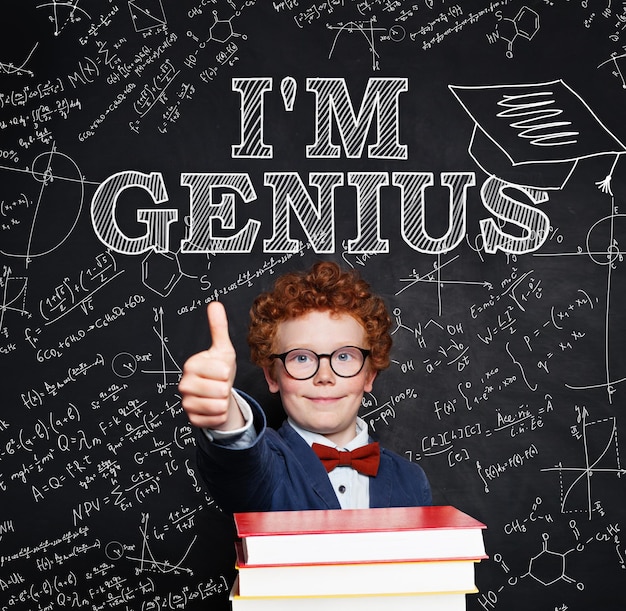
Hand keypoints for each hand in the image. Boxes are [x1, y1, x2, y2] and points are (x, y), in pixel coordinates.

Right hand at [179, 301, 242, 429]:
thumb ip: (218, 327)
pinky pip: (216, 419)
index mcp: (191, 365)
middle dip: (226, 388)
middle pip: (221, 390)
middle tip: (219, 384)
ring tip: (217, 395)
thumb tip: (215, 304)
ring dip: (224, 402)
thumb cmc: (219, 370)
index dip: (227, 372)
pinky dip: (220, 415)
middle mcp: (184, 384)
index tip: (220, 371)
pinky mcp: (191, 420)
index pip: (222, 371)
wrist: (218, 393)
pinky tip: (214, 407)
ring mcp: (186, 403)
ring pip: (219, 406)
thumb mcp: (223, 349)